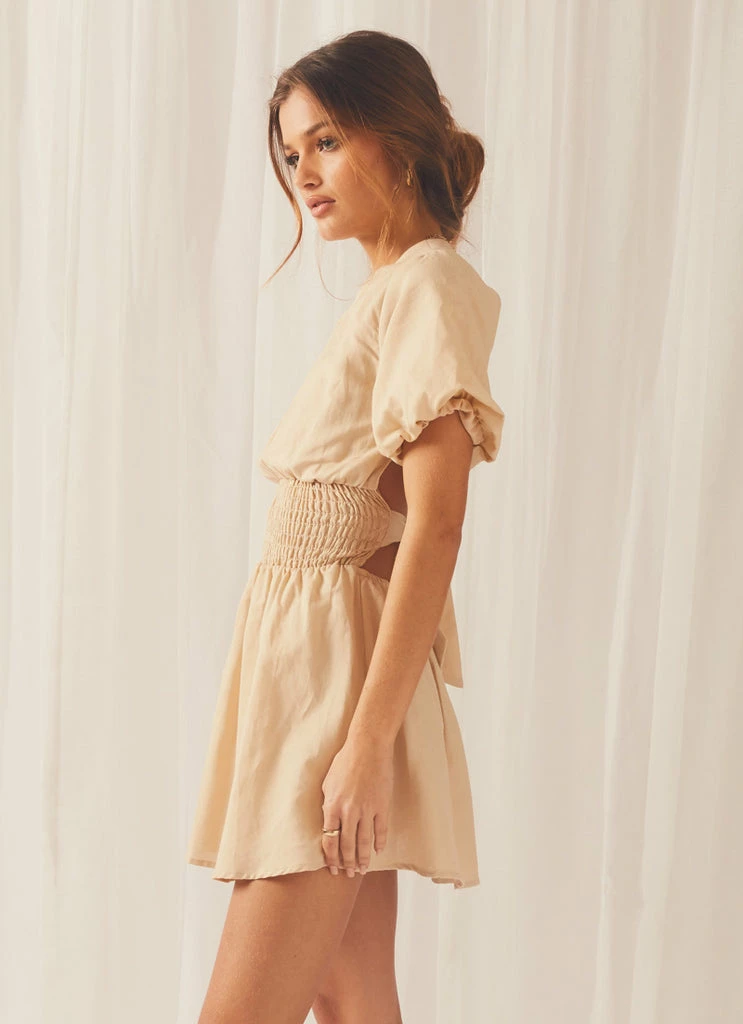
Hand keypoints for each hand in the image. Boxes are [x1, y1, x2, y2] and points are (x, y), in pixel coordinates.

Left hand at [320, 736, 393, 877]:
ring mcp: (367, 810)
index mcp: (332, 806)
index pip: (330, 841)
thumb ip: (327, 804)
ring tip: (362, 870)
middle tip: (349, 875)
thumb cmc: (345, 761)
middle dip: (347, 863)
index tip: (333, 869)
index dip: (331, 858)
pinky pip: (381, 830)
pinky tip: (378, 851)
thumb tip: (328, 820)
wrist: (367, 747)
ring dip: (362, 859)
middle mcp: (349, 811)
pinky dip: (379, 842)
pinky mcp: (382, 805)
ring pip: (363, 842)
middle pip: (347, 846)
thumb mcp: (328, 782)